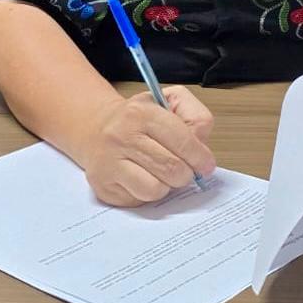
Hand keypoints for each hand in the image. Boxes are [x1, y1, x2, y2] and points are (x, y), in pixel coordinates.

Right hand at [80, 86, 215, 206]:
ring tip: (162, 173)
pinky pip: (139, 200)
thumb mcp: (168, 101)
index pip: (182, 140)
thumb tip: (202, 149)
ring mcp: (109, 163)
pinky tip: (143, 178)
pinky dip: (148, 194)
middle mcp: (121, 136)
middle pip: (172, 168)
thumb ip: (194, 116)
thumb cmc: (139, 118)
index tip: (206, 165)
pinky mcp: (104, 186)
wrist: (96, 128)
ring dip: (166, 185)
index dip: (200, 156)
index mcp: (141, 112)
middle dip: (187, 173)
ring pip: (156, 189)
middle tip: (186, 170)